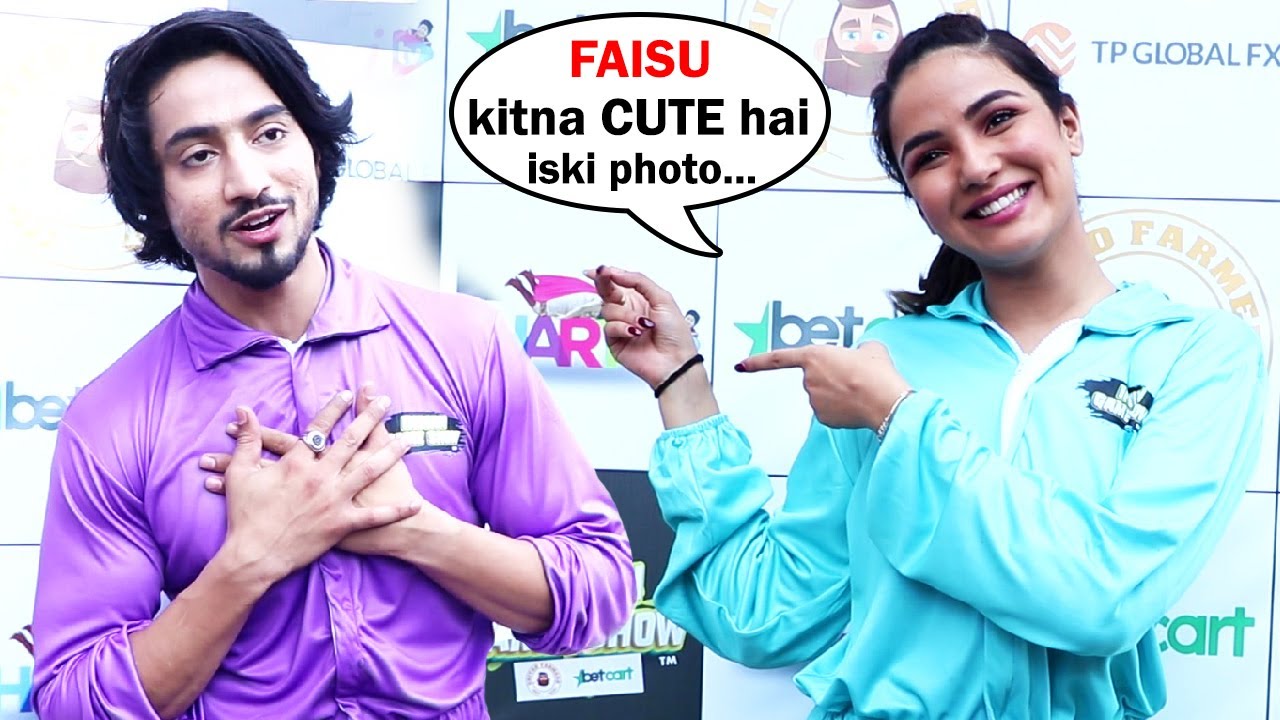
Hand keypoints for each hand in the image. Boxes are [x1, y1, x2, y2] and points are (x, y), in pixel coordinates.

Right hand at [204, 391, 418, 582]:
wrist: (254, 555)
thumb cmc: (245, 515)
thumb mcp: (240, 472)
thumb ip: (247, 439)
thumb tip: (243, 409)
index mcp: (296, 462)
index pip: (320, 427)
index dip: (335, 408)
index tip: (349, 393)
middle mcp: (320, 476)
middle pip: (351, 441)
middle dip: (371, 419)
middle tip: (386, 403)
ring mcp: (334, 500)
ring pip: (369, 471)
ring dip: (390, 454)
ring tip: (407, 440)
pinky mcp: (342, 523)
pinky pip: (375, 516)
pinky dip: (396, 510)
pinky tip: (415, 503)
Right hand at [585, 265, 697, 387]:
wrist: (675, 361)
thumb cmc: (675, 334)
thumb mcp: (663, 298)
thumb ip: (639, 281)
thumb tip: (618, 273)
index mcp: (640, 298)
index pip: (619, 282)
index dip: (607, 274)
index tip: (599, 269)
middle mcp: (628, 311)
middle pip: (607, 292)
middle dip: (604, 284)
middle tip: (602, 277)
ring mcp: (620, 326)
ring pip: (608, 310)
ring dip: (626, 315)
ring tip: (642, 324)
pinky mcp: (615, 341)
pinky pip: (609, 327)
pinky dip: (621, 328)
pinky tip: (634, 333)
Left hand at [736, 341, 912, 430]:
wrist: (885, 401)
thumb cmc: (876, 374)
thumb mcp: (869, 349)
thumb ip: (856, 350)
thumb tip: (861, 355)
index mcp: (814, 355)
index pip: (777, 359)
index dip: (757, 361)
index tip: (741, 365)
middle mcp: (809, 379)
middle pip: (814, 376)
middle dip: (830, 376)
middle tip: (853, 376)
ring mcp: (814, 400)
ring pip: (822, 394)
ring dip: (837, 392)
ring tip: (860, 390)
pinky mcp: (822, 418)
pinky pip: (828, 410)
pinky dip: (840, 408)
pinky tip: (856, 404)